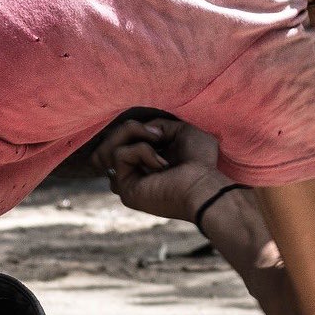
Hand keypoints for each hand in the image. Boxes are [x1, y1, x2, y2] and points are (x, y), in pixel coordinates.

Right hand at [92, 118, 226, 223]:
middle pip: (109, 142)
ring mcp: (127, 183)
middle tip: (158, 135)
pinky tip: (161, 165)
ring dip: (134, 133)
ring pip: (109, 147)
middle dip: (130, 128)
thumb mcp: (183, 132)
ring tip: (158, 142)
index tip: (159, 132)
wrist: (205, 186)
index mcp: (147, 163)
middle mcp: (134, 174)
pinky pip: (120, 154)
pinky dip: (142, 151)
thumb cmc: (201, 162)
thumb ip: (159, 126)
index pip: (121, 142)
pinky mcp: (124, 188)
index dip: (133, 129)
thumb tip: (143, 127)